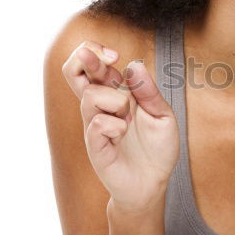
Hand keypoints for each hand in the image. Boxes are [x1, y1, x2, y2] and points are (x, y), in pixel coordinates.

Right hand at [62, 41, 179, 210]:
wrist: (154, 183)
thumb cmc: (158, 149)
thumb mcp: (162, 115)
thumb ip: (148, 91)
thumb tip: (133, 65)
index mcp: (116, 93)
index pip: (91, 64)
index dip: (94, 51)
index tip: (114, 55)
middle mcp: (100, 106)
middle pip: (73, 72)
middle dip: (87, 58)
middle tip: (109, 60)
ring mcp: (94, 125)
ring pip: (90, 96)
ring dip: (116, 100)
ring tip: (129, 119)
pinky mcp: (94, 146)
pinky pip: (96, 124)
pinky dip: (114, 124)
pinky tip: (123, 134)